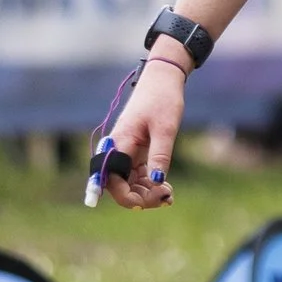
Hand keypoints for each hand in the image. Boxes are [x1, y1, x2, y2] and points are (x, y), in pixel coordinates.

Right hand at [101, 47, 190, 208]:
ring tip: (169, 194)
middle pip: (120, 186)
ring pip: (129, 183)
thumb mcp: (165, 128)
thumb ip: (160, 155)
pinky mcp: (135, 151)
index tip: (149, 202)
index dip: (126, 197)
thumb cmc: (162, 99)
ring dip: (146, 193)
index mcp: (120, 143)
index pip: (112, 181)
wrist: (163, 79)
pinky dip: (150, 184)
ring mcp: (126, 151)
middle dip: (140, 198)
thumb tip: (157, 181)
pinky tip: (165, 187)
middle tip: (167, 196)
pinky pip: (137, 175)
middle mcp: (118, 150)